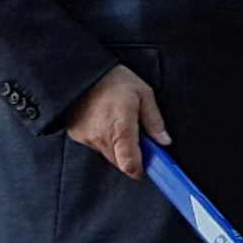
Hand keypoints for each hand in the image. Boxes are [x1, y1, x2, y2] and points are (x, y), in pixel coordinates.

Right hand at [67, 63, 168, 179]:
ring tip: (120, 123)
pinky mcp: (77, 136)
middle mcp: (102, 137)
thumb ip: (154, 120)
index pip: (129, 164)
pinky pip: (95, 145)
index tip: (148, 167)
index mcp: (121, 128)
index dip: (140, 170)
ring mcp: (87, 138)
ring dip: (119, 147)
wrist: (80, 72)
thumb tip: (164, 141)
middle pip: (121, 162)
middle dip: (132, 156)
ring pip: (109, 154)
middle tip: (139, 138)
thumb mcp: (143, 93)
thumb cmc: (113, 80)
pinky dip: (104, 139)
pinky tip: (106, 121)